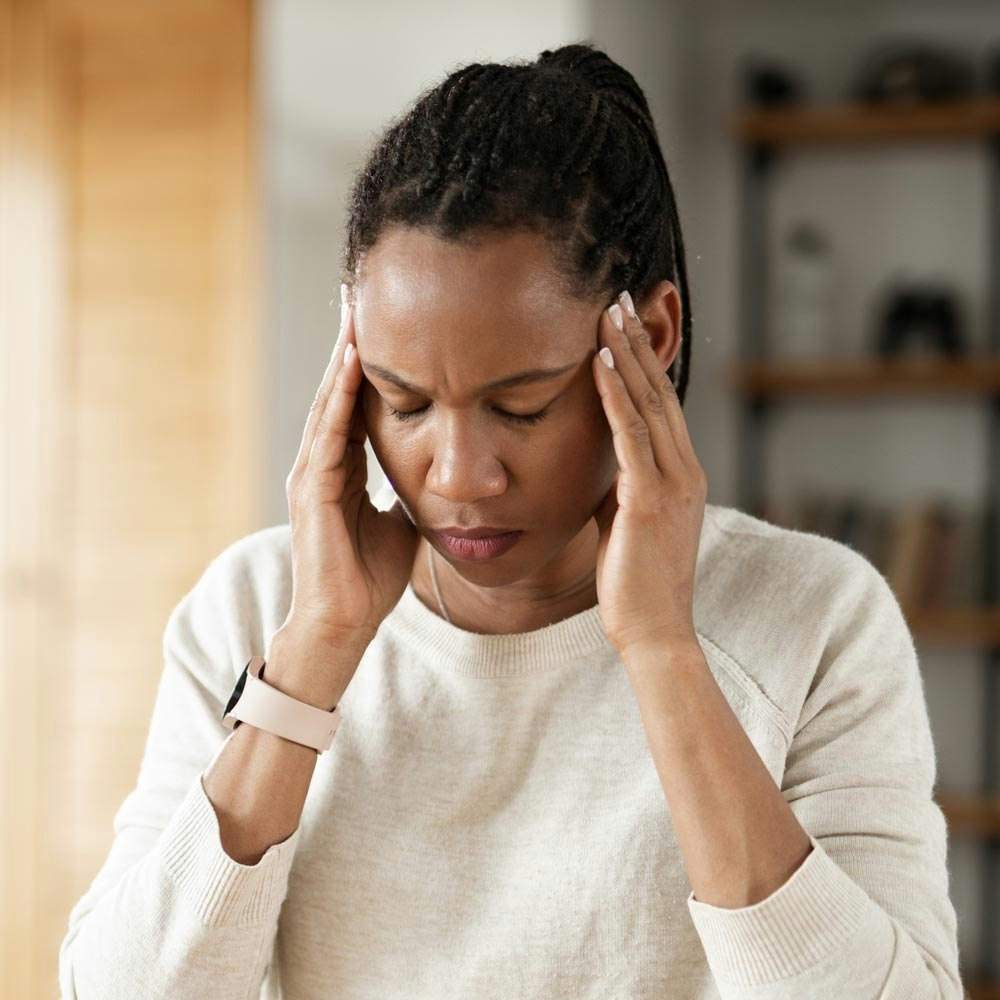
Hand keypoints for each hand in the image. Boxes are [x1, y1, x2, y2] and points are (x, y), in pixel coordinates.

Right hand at [282, 286, 419, 649]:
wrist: (344, 623)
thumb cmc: (371, 578)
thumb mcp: (400, 521)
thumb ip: (408, 492)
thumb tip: (435, 473)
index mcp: (342, 468)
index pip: (355, 402)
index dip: (368, 362)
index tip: (383, 320)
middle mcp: (321, 463)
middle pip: (338, 390)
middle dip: (350, 342)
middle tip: (360, 291)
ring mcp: (312, 474)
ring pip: (330, 402)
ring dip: (344, 356)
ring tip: (356, 310)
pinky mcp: (313, 491)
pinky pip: (330, 433)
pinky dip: (341, 396)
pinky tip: (355, 362)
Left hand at [590, 290, 707, 658]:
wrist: (654, 632)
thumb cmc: (636, 582)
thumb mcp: (628, 521)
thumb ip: (622, 485)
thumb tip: (601, 461)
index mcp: (683, 475)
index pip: (663, 404)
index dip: (645, 360)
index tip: (626, 322)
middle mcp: (686, 471)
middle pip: (660, 390)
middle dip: (638, 340)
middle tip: (619, 295)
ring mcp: (674, 483)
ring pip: (649, 402)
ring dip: (626, 353)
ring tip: (608, 310)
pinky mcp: (651, 498)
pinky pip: (631, 433)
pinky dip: (615, 392)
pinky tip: (598, 359)